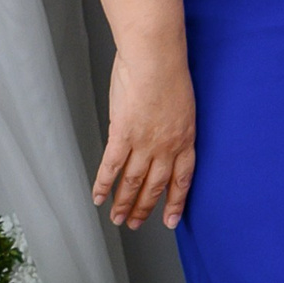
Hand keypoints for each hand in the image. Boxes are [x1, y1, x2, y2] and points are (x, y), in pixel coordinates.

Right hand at [96, 43, 195, 227]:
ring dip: (124, 203)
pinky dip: (103, 184)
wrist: (156, 58)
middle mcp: (166, 146)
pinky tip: (98, 196)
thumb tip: (162, 134)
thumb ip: (173, 125)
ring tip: (117, 218)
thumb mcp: (182, 104)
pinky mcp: (122, 134)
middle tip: (136, 224)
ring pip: (133, 182)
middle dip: (145, 209)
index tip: (170, 220)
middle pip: (155, 186)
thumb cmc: (170, 71)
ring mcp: (144, 143)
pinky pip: (111, 166)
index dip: (175, 202)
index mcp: (185, 139)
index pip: (182, 180)